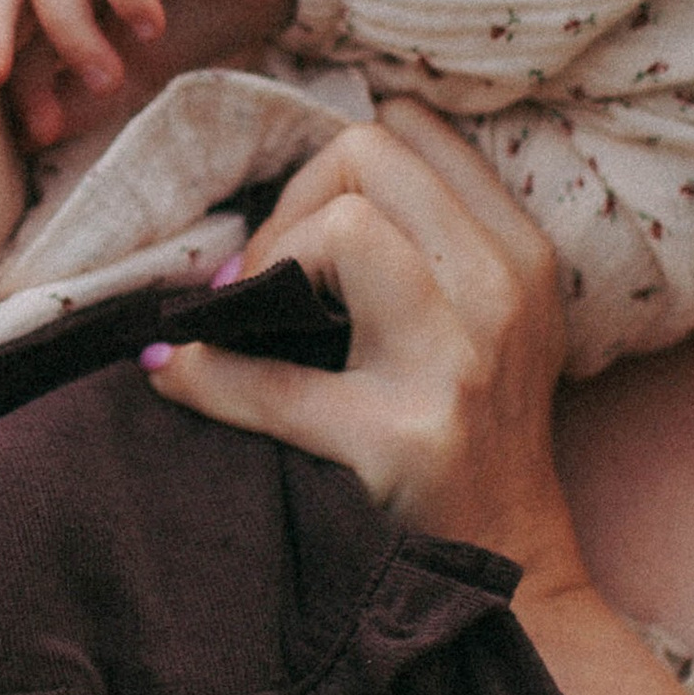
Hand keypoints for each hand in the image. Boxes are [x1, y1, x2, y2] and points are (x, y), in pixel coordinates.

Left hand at [148, 102, 587, 591]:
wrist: (508, 566)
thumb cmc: (473, 429)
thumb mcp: (487, 314)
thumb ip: (422, 235)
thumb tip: (287, 189)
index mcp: (518, 248)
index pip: (408, 128)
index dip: (331, 167)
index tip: (303, 229)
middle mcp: (500, 290)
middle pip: (366, 155)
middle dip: (287, 207)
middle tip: (261, 282)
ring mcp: (456, 362)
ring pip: (342, 228)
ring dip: (265, 268)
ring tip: (247, 323)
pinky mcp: (402, 439)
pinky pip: (273, 385)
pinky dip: (205, 378)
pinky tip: (176, 378)